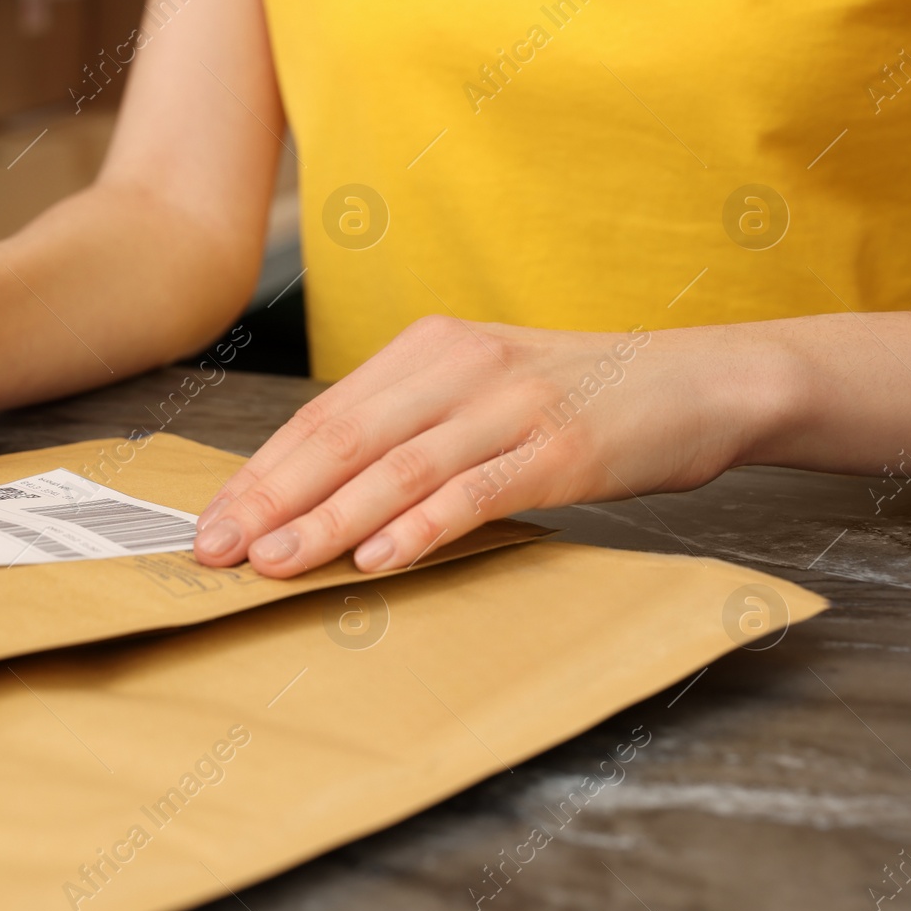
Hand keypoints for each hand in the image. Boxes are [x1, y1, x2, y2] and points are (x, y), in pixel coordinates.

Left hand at [191, 316, 774, 576]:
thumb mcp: (478, 389)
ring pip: (398, 468)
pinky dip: (421, 527)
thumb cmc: (576, 395)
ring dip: (328, 520)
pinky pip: (475, 491)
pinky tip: (376, 560)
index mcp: (427, 348)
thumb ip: (407, 425)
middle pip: (343, 439)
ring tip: (274, 562)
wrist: (698, 381)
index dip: (261, 472)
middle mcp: (460, 366)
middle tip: (216, 549)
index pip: (323, 416)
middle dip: (271, 498)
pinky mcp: (560, 448)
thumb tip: (316, 492)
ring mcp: (511, 404)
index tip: (211, 520)